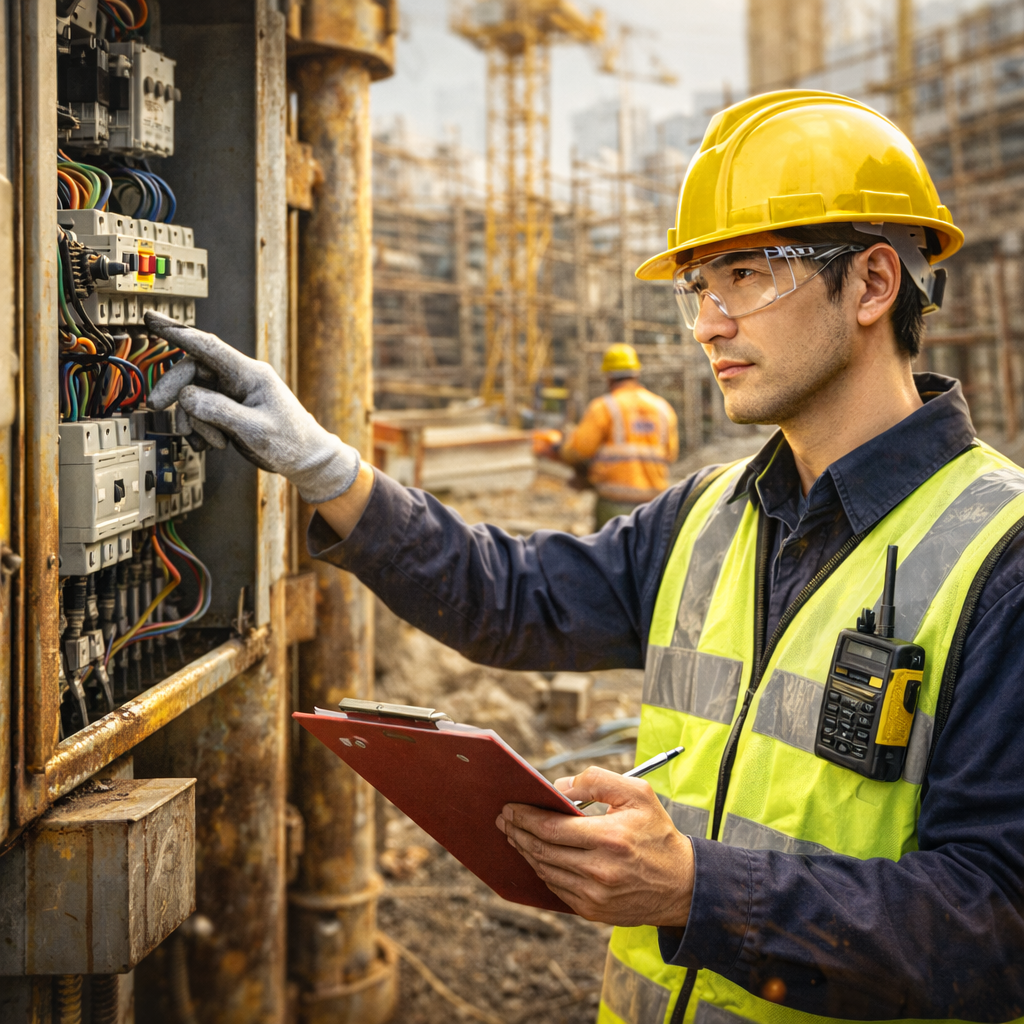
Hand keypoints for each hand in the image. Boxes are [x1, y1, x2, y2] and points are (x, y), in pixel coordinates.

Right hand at [145, 312, 360, 503]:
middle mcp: (238, 379)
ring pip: (192, 396)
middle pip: (192, 372)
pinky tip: (210, 445)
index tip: (152, 319)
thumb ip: (219, 411)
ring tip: (212, 443)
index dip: (178, 332)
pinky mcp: (228, 410)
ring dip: (193, 421)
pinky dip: (198, 430)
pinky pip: (200, 413)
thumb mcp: (255, 429)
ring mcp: (232, 394)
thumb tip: (187, 397)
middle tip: (155, 406)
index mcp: (250, 374)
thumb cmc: (291, 442)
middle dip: (174, 391)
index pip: (208, 346)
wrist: (304, 459)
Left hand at [496, 766, 693, 925]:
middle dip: (517, 831)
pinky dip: (541, 869)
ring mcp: (594, 894)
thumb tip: (558, 786)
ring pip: (544, 870)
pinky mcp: (592, 911)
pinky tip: (535, 855)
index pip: (551, 828)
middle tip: (504, 819)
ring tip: (514, 834)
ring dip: (524, 851)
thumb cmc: (658, 834)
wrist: (682, 885)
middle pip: (541, 850)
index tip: (510, 806)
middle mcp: (600, 870)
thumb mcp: (638, 794)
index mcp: (610, 838)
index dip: (525, 817)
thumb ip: (597, 780)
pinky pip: (556, 888)